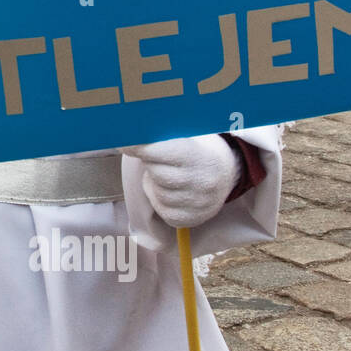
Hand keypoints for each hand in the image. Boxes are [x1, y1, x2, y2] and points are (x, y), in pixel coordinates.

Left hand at [121, 135, 239, 227]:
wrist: (226, 174)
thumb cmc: (196, 150)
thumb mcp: (185, 136)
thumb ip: (160, 135)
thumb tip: (129, 131)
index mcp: (199, 156)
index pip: (161, 151)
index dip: (139, 147)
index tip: (124, 143)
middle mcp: (201, 181)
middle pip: (157, 173)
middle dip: (150, 163)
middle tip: (154, 156)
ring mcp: (198, 203)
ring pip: (157, 192)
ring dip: (155, 181)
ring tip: (168, 172)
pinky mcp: (190, 219)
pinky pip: (161, 208)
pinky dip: (159, 198)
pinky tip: (170, 189)